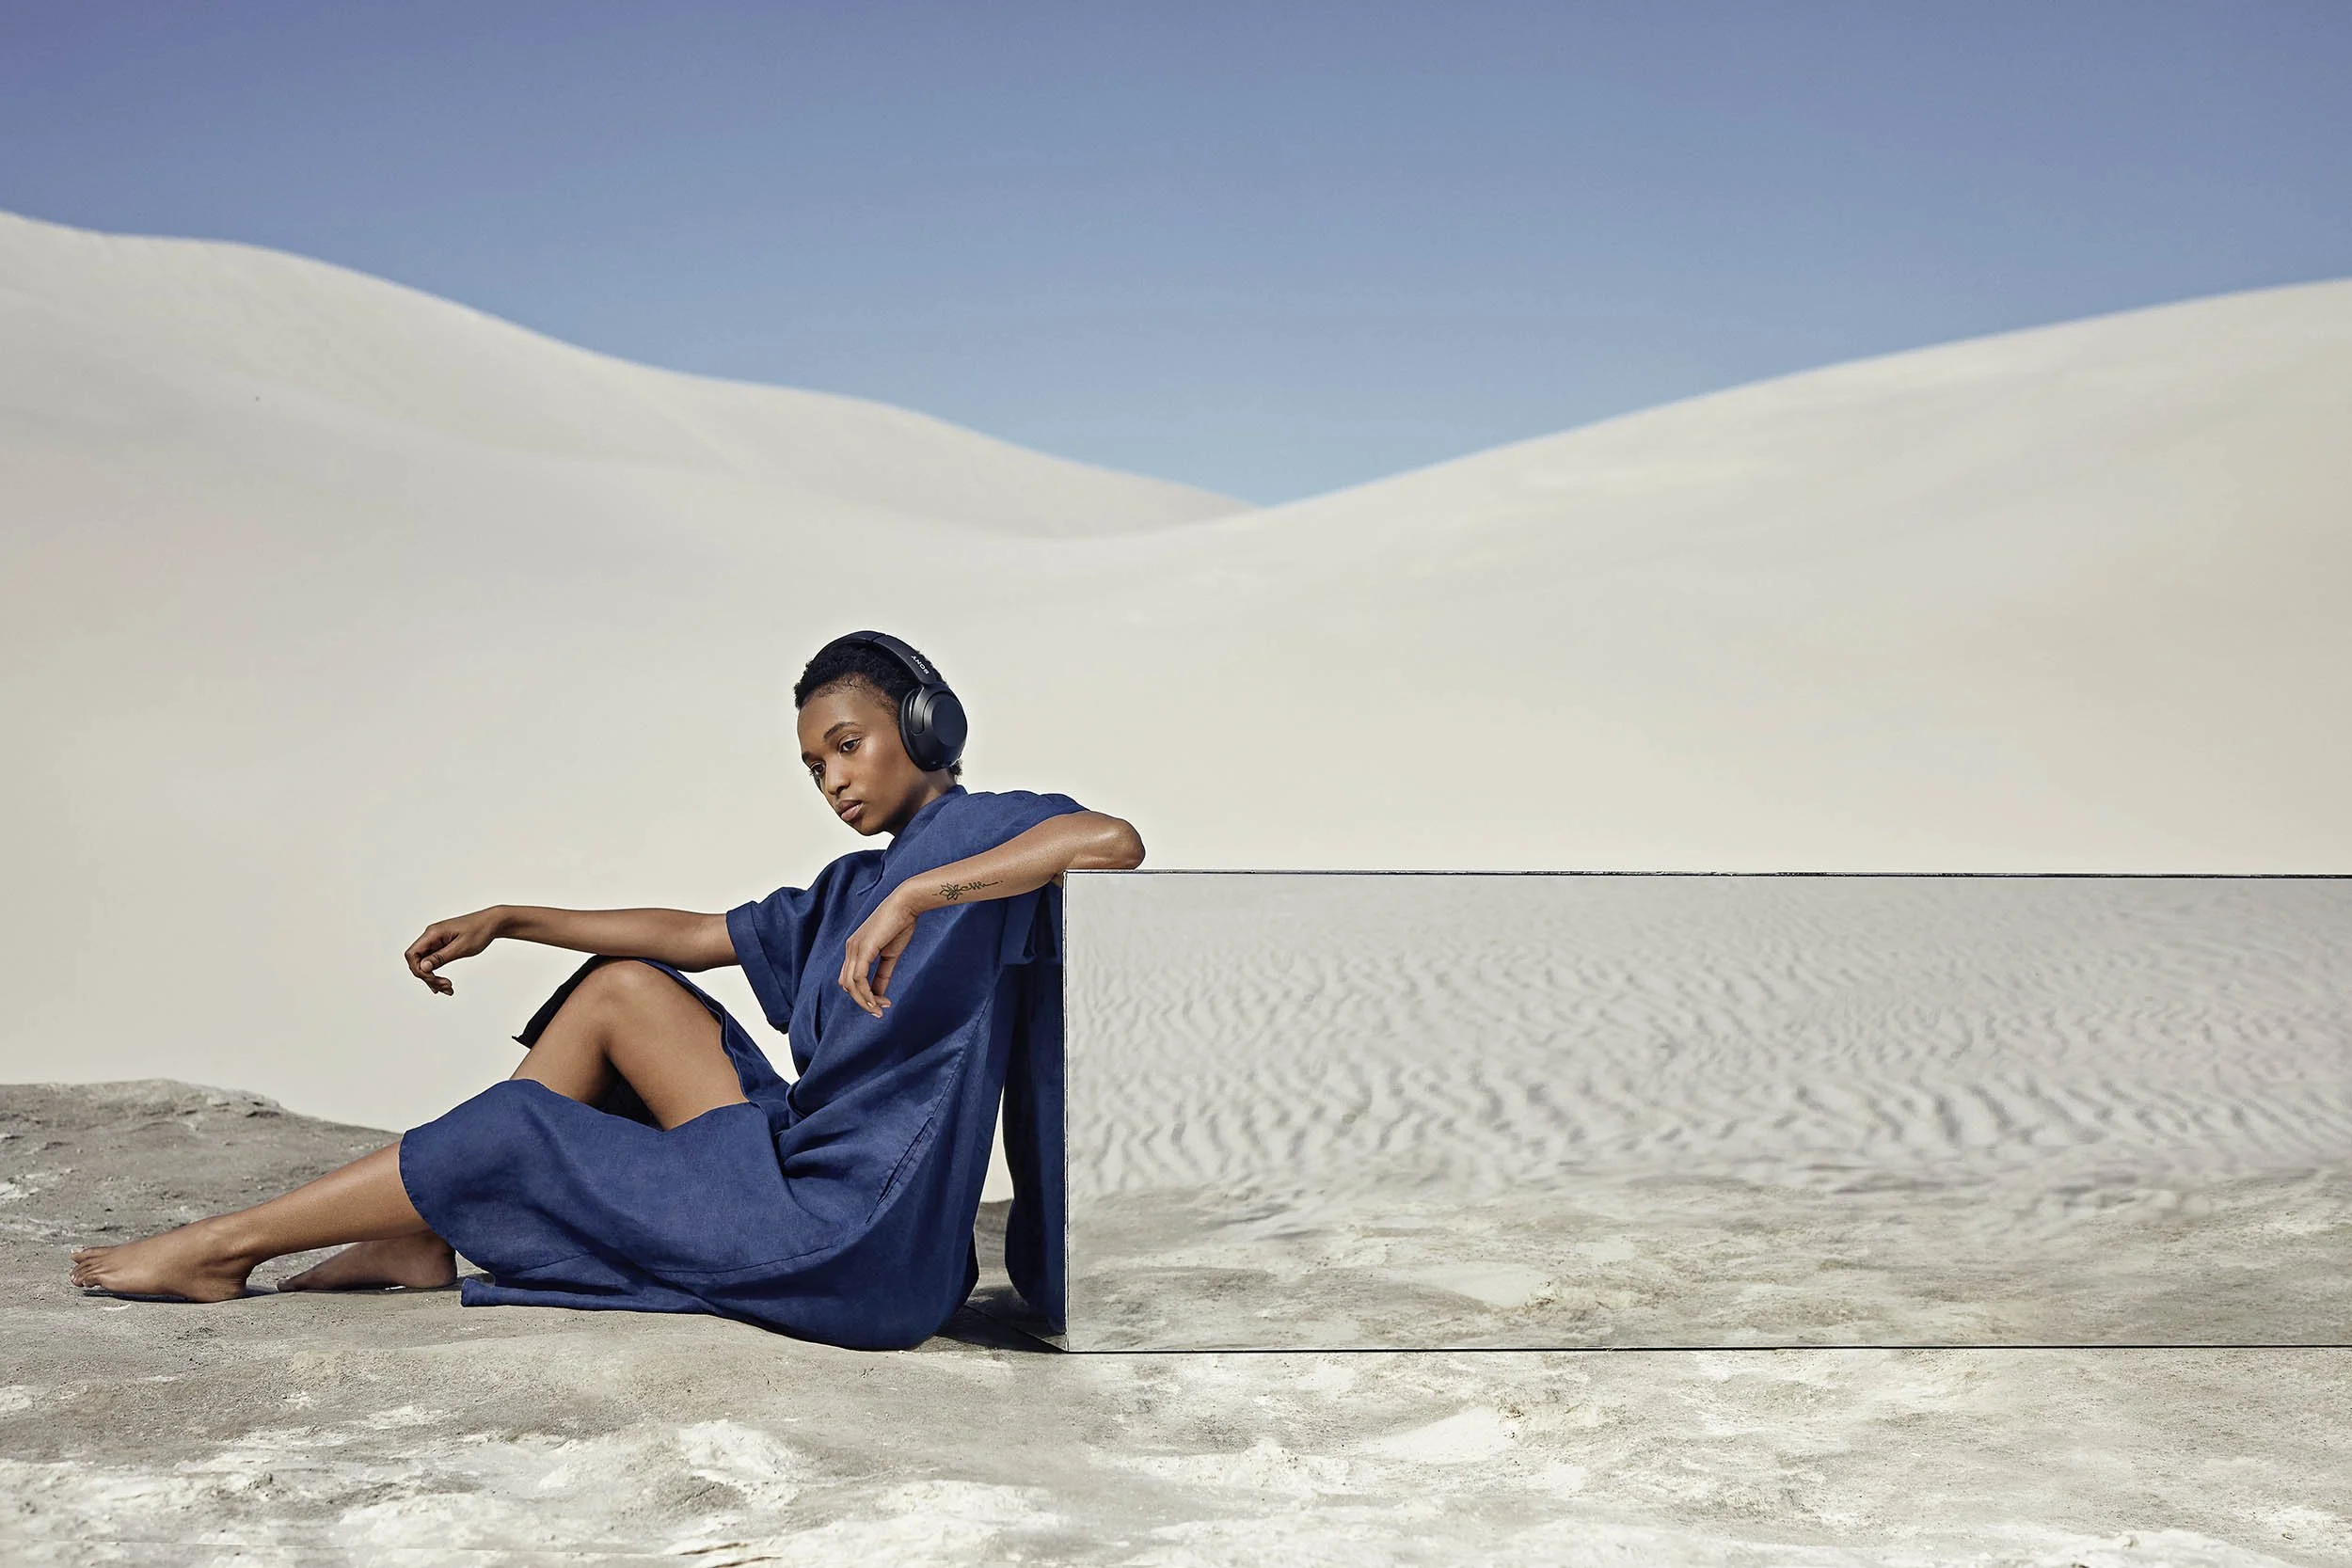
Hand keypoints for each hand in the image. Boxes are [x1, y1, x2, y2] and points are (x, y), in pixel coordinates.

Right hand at [405, 908, 504, 994]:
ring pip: (425, 964)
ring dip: (434, 978)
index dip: (418, 970)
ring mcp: (436, 941)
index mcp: (433, 933)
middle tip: (446, 986)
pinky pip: (433, 962)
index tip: (434, 979)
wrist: (492, 923)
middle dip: (428, 977)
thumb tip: (422, 967)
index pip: (412, 954)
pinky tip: (445, 984)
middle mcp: (431, 936)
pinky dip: (438, 973)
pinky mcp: (442, 945)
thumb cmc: (479, 931)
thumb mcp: (461, 947)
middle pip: (417, 961)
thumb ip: (441, 957)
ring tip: (448, 988)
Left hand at [838, 890, 916, 1018]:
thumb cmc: (901, 924)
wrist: (907, 904)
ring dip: (865, 1001)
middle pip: (847, 985)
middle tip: (880, 1011)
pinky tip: (878, 1001)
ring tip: (880, 1009)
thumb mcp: (890, 955)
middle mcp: (850, 949)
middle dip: (863, 1002)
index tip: (882, 1004)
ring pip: (851, 985)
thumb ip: (883, 975)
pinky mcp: (862, 949)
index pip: (850, 979)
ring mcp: (854, 948)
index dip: (863, 995)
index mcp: (855, 948)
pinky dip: (867, 994)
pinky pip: (859, 979)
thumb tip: (879, 994)